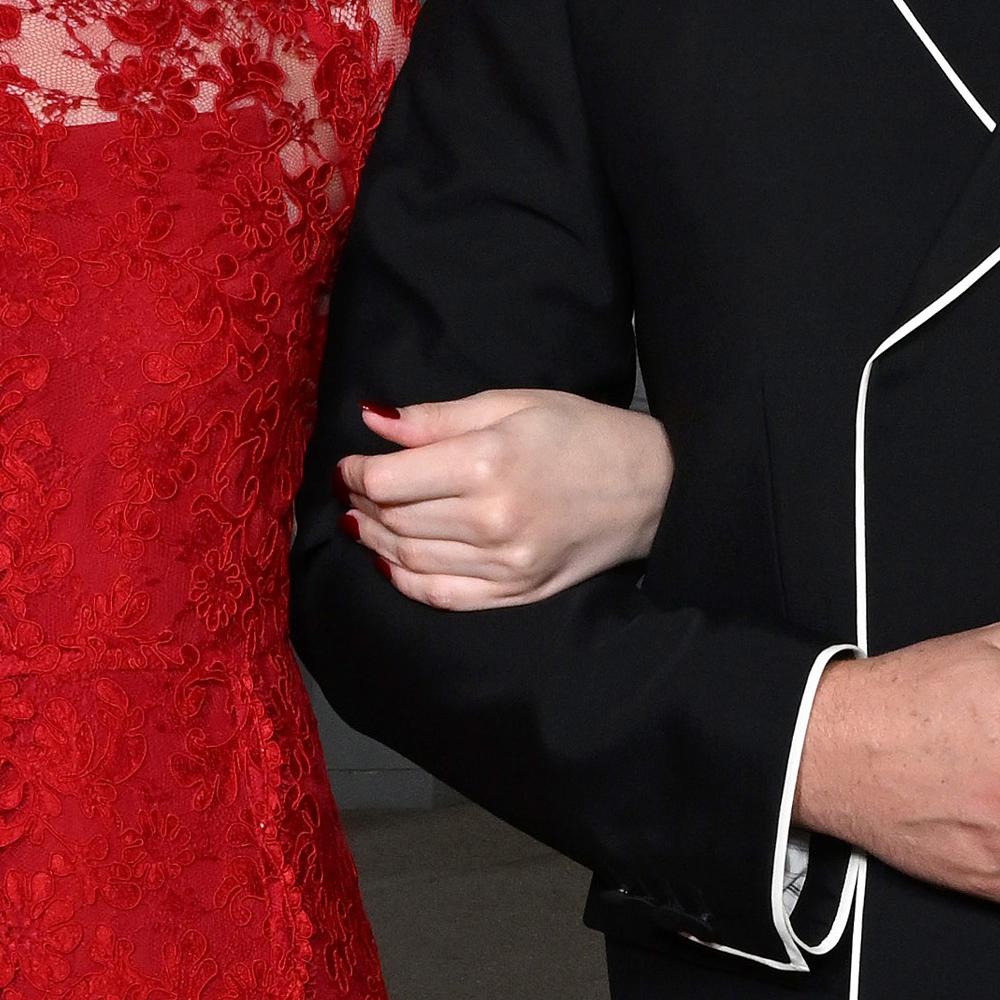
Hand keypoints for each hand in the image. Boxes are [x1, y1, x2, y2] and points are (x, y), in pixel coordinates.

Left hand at [335, 389, 675, 606]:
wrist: (651, 486)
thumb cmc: (582, 434)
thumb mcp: (512, 404)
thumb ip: (437, 418)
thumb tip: (373, 420)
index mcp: (488, 461)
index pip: (389, 480)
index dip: (355, 474)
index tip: (348, 466)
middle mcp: (492, 518)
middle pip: (394, 521)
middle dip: (362, 506)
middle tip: (353, 493)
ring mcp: (505, 562)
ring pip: (410, 560)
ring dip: (375, 543)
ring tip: (364, 524)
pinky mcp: (517, 590)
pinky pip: (443, 595)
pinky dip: (407, 581)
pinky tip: (392, 563)